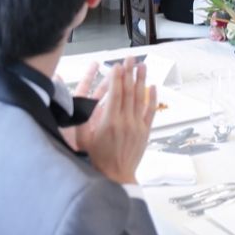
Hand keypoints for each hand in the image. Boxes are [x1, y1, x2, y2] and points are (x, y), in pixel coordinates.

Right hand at [73, 59, 155, 184]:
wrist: (116, 177)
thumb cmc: (97, 158)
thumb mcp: (83, 138)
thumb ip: (84, 119)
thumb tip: (82, 101)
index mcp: (109, 122)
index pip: (115, 94)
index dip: (116, 77)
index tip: (117, 65)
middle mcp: (125, 121)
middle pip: (129, 91)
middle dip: (129, 72)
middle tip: (130, 58)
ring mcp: (137, 126)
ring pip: (140, 98)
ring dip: (141, 80)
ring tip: (142, 65)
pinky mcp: (145, 132)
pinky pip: (150, 111)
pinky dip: (152, 98)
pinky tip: (152, 86)